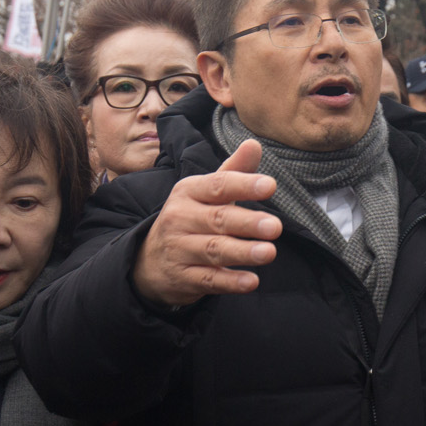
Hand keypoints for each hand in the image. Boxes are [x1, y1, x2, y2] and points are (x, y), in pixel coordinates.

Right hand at [131, 139, 282, 306]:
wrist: (150, 260)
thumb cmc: (190, 219)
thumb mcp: (206, 193)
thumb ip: (233, 171)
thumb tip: (254, 144)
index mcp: (188, 192)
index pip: (218, 185)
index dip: (244, 185)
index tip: (270, 186)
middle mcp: (180, 218)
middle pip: (218, 220)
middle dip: (247, 222)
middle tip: (275, 226)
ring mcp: (179, 249)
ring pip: (214, 250)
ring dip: (242, 252)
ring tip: (269, 252)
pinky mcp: (183, 278)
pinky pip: (209, 280)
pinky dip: (230, 282)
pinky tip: (251, 282)